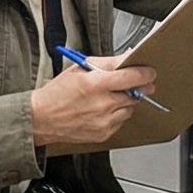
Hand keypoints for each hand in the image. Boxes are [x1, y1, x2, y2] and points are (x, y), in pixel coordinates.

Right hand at [29, 54, 155, 145]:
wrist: (42, 118)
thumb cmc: (57, 93)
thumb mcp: (79, 68)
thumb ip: (107, 63)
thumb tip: (128, 58)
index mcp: (95, 84)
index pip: (132, 77)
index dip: (145, 73)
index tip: (150, 72)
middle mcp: (102, 104)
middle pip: (134, 94)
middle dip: (134, 87)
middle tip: (126, 84)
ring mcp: (104, 121)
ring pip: (129, 108)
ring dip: (124, 101)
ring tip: (105, 98)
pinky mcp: (103, 134)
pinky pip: (120, 121)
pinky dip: (115, 115)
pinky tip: (100, 110)